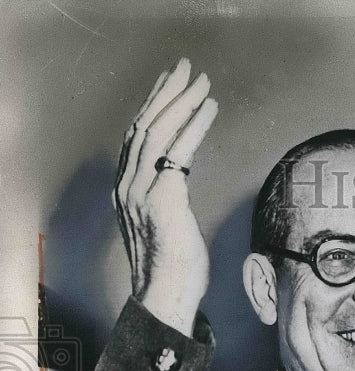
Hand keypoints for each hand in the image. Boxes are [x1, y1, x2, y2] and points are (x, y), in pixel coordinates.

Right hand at [114, 59, 218, 334]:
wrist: (166, 297)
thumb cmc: (175, 270)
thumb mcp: (167, 226)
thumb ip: (167, 200)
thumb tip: (179, 183)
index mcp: (127, 190)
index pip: (137, 138)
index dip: (153, 106)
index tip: (169, 85)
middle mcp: (128, 186)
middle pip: (144, 126)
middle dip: (166, 93)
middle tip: (186, 69)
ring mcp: (141, 192)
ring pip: (158, 132)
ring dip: (182, 102)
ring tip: (201, 83)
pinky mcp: (162, 199)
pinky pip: (178, 151)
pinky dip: (194, 125)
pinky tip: (209, 109)